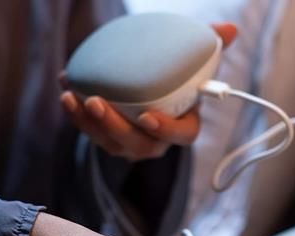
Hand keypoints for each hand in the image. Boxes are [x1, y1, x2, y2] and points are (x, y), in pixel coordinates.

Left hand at [59, 23, 236, 160]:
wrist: (152, 92)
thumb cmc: (176, 81)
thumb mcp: (194, 64)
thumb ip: (209, 48)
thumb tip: (229, 31)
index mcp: (183, 126)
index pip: (181, 135)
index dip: (166, 130)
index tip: (147, 117)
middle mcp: (157, 142)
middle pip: (139, 144)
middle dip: (115, 127)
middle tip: (95, 101)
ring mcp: (132, 145)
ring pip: (110, 143)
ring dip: (89, 124)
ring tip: (71, 97)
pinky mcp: (110, 140)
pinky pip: (93, 133)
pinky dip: (77, 115)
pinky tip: (66, 89)